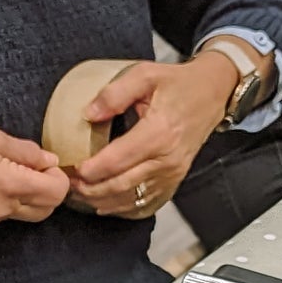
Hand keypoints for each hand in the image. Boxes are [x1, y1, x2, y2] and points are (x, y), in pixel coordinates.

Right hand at [0, 122, 70, 226]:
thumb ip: (25, 151)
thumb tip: (49, 160)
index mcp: (9, 184)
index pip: (57, 192)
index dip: (58, 176)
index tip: (45, 162)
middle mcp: (3, 207)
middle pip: (48, 208)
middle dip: (50, 189)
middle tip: (34, 167)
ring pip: (30, 214)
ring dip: (33, 196)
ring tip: (14, 172)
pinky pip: (9, 214)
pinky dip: (13, 199)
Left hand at [70, 56, 238, 217]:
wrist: (213, 93)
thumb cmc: (178, 84)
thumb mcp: (145, 75)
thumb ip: (114, 93)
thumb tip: (89, 114)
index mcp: (158, 133)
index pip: (117, 161)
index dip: (90, 170)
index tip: (71, 168)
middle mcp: (167, 160)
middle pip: (120, 185)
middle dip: (90, 189)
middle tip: (68, 184)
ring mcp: (172, 174)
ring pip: (131, 199)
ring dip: (102, 201)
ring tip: (80, 193)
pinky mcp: (174, 180)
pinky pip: (145, 203)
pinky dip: (122, 207)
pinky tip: (104, 203)